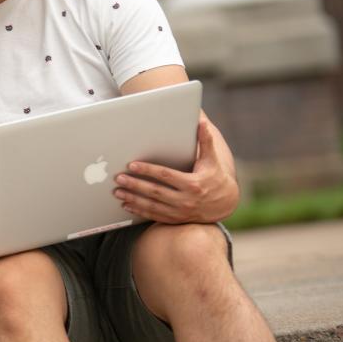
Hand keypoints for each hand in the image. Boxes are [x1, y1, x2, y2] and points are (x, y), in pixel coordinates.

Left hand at [112, 119, 239, 223]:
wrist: (225, 203)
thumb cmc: (214, 176)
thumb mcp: (211, 159)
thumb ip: (205, 140)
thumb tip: (200, 121)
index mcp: (192, 183)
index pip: (165, 175)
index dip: (148, 170)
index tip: (132, 165)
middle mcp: (185, 200)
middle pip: (155, 191)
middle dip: (135, 184)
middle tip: (119, 178)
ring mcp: (180, 212)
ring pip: (152, 205)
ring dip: (133, 198)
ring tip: (117, 191)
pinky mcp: (176, 219)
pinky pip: (154, 216)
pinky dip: (139, 210)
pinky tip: (126, 204)